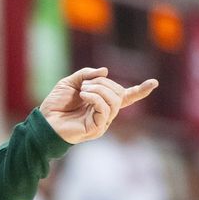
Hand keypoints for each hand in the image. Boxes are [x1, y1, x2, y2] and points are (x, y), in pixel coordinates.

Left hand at [39, 67, 157, 143]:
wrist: (44, 120)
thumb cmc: (56, 103)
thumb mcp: (70, 82)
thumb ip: (86, 75)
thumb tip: (106, 71)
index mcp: (101, 102)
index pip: (125, 97)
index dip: (139, 90)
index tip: (154, 82)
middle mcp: (105, 113)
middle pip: (118, 94)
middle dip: (103, 83)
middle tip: (85, 85)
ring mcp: (102, 122)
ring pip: (114, 101)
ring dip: (99, 89)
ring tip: (83, 90)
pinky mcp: (96, 128)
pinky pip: (105, 109)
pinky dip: (95, 98)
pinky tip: (83, 95)